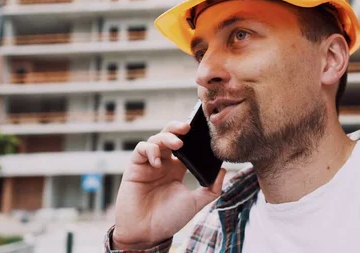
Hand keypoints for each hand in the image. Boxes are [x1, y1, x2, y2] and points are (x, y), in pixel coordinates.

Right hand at [112, 121, 225, 249]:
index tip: (202, 132)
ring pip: (156, 138)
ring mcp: (149, 164)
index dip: (192, 136)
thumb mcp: (195, 203)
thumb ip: (211, 189)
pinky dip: (150, 150)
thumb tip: (224, 171)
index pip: (186, 145)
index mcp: (178, 168)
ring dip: (167, 137)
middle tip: (188, 127)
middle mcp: (163, 163)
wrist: (146, 233)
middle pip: (170, 135)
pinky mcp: (135, 167)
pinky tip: (158, 162)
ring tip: (178, 144)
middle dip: (177, 127)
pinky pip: (141, 149)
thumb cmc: (169, 219)